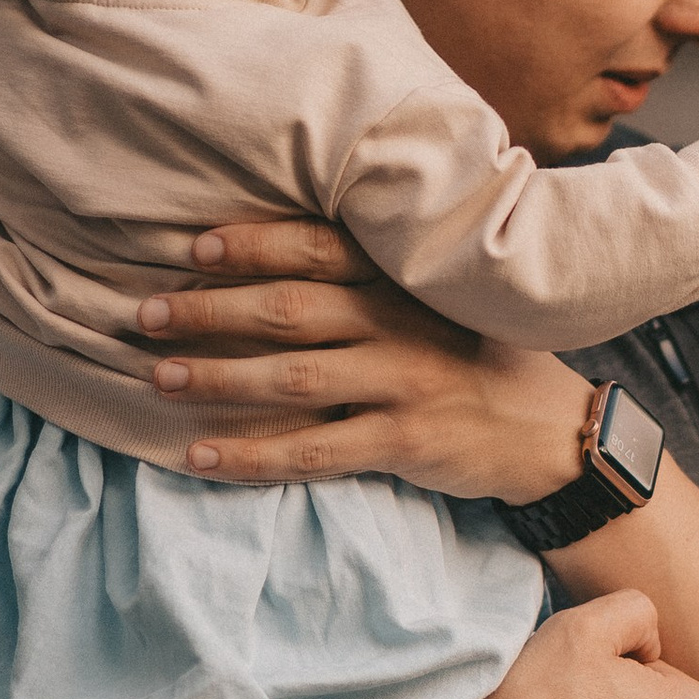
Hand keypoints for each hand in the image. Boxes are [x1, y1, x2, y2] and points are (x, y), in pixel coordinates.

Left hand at [135, 220, 590, 501]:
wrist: (553, 431)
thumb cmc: (481, 356)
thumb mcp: (444, 297)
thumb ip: (379, 276)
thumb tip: (281, 256)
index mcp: (408, 280)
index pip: (322, 246)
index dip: (254, 242)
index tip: (193, 244)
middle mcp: (403, 323)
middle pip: (290, 309)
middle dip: (210, 309)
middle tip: (144, 312)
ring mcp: (405, 384)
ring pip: (291, 378)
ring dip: (217, 376)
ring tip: (157, 377)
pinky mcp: (405, 443)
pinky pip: (311, 451)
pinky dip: (249, 454)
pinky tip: (197, 455)